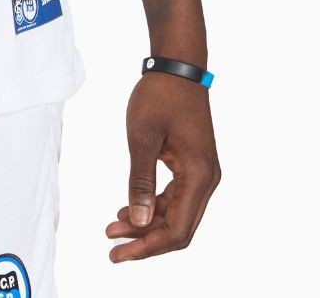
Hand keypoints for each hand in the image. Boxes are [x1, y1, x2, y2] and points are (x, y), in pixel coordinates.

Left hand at [106, 69, 219, 260]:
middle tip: (112, 249)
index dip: (148, 246)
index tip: (118, 253)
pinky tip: (129, 209)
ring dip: (147, 224)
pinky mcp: (193, 166)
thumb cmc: (160, 96)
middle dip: (145, 241)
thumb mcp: (142, 137)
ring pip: (177, 214)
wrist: (178, 67)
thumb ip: (140, 181)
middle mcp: (207, 180)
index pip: (178, 229)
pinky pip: (175, 197)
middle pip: (179, 227)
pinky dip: (153, 207)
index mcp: (199, 176)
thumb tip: (137, 222)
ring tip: (113, 229)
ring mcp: (202, 173)